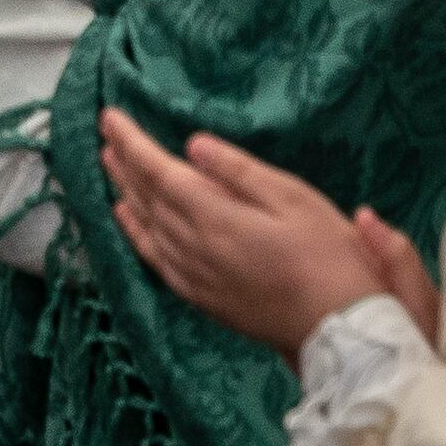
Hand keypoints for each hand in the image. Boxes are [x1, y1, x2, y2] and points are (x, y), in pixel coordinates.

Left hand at [97, 107, 429, 356]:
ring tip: (110, 164)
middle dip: (124, 162)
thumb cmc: (329, 256)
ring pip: (147, 227)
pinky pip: (156, 260)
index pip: (159, 173)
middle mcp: (195, 248)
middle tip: (106, 131)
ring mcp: (196, 277)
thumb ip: (238, 172)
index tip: (110, 117)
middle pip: (147, 198)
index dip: (132, 143)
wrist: (340, 329)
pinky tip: (129, 220)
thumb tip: (193, 144)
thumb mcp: (294, 198)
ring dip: (125, 192)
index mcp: (216, 217)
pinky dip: (136, 234)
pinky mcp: (204, 299)